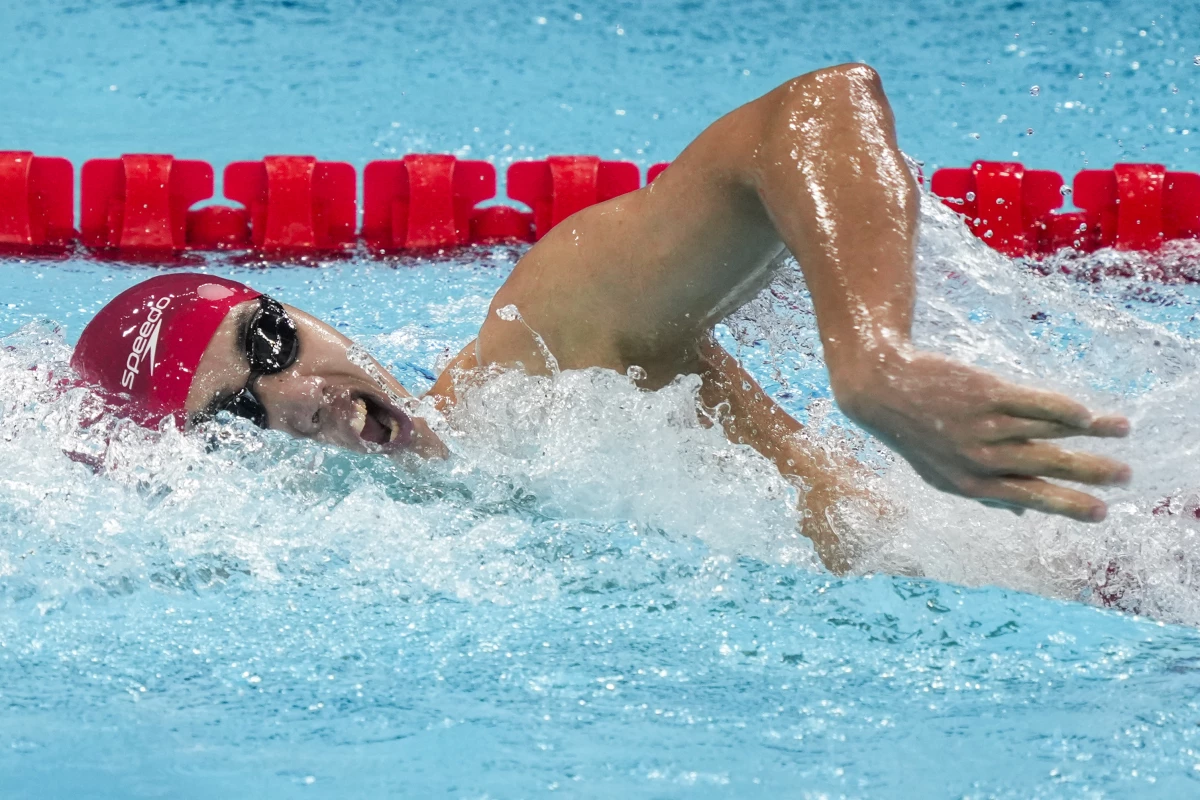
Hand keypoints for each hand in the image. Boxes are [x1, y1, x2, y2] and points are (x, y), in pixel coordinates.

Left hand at [834, 349, 1130, 521]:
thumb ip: (983, 491)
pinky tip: (1087, 415)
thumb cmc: (917, 433)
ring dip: (1091, 433)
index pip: (1030, 498)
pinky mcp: (985, 392)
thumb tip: (1020, 513)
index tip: (1102, 513)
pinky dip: (1062, 410)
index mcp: (971, 485)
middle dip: (1090, 474)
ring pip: (1047, 433)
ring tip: (1123, 430)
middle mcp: (979, 459)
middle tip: (1126, 476)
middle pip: (1046, 467)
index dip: (1067, 506)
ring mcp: (983, 425)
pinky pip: (1033, 403)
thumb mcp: (941, 472)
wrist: (882, 389)